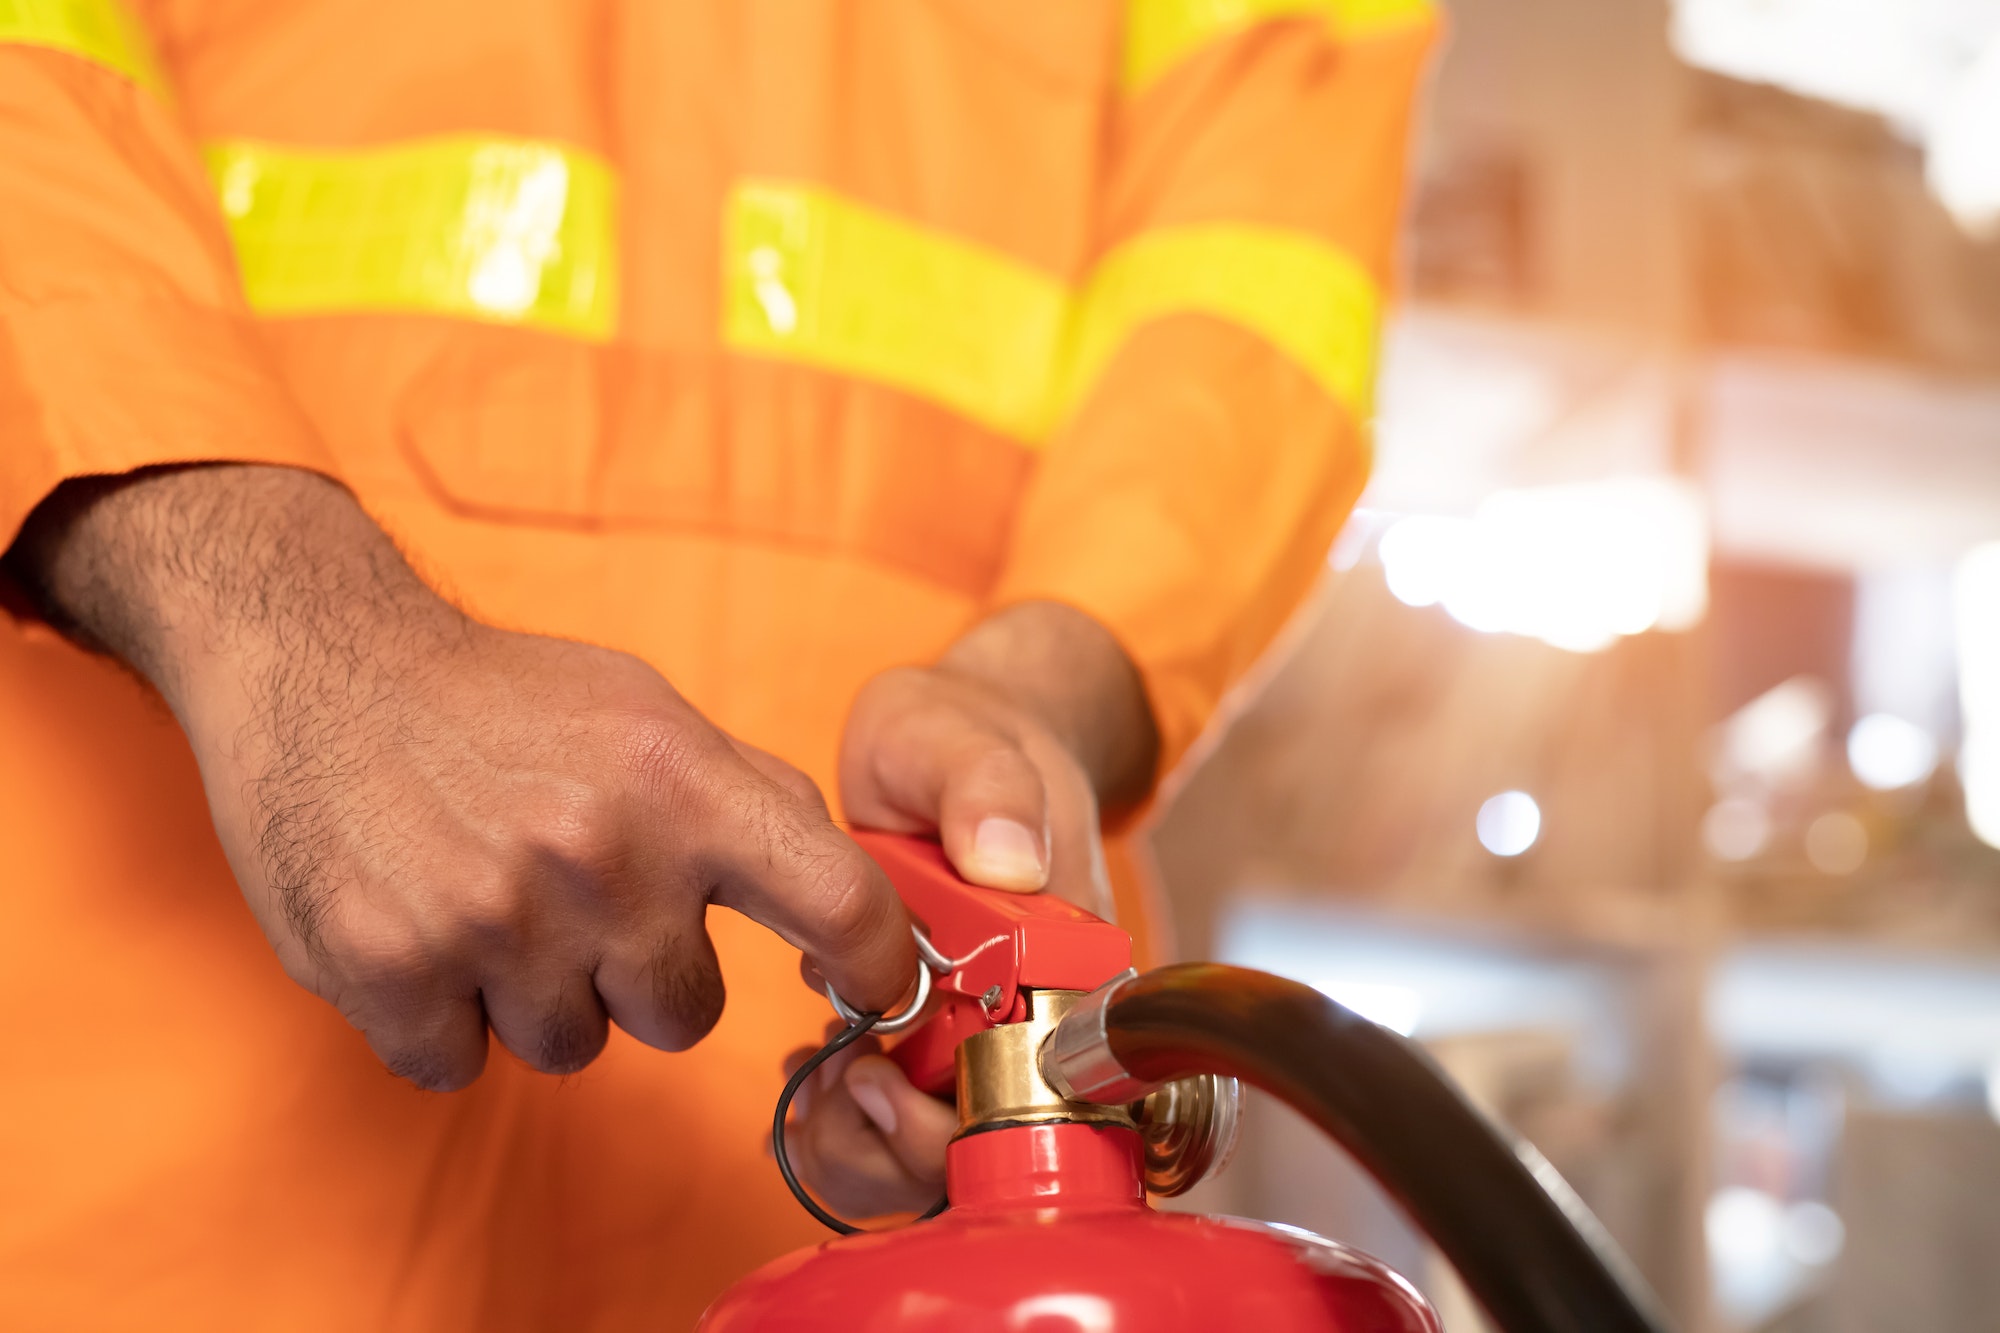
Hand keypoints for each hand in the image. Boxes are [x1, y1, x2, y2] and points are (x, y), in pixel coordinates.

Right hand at [7, 464, 915, 1088]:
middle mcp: (600, 853)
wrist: (323, 665)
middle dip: (640, 974)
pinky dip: (441, 1019)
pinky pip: (459, 1064)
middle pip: (684, 1015)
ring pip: (570, 1047)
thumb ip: (750, 800)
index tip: (880, 993)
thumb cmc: (504, 702)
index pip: (836, 901)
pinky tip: (422, 928)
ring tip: (488, 897)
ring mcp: (493, 917)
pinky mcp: (391, 968)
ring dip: (536, 996)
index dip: (876, 966)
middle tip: (575, 896)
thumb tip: (851, 894)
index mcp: (680, 783)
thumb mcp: (647, 712)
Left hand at [784, 601, 1159, 1216]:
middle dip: (896, 1142)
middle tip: (833, 1081)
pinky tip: (812, 1073)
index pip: (1047, 1086)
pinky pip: (900, 1128)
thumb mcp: (961, 736)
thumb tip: (1010, 862)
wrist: (939, 744)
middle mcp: (1039, 1009)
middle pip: (990, 1144)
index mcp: (1072, 954)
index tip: (880, 1076)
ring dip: (865, 1142)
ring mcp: (985, 1031)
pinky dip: (845, 1126)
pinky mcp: (935, 1040)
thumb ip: (987, 785)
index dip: (960, 1113)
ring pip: (941, 1155)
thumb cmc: (958, 735)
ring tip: (816, 1078)